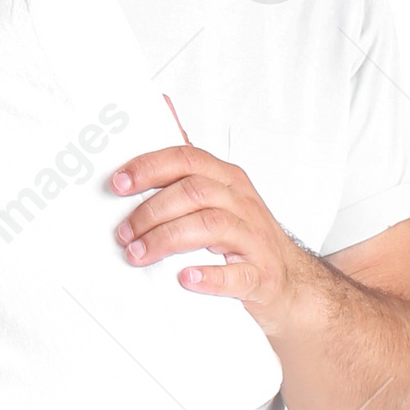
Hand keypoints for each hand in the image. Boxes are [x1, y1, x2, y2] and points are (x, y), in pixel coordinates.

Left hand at [110, 145, 306, 331]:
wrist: (290, 283)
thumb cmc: (245, 239)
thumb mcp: (219, 199)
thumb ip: (188, 171)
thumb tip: (158, 125)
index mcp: (228, 181)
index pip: (187, 159)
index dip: (150, 168)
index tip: (119, 184)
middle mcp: (242, 204)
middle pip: (194, 192)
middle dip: (152, 211)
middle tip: (124, 233)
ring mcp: (254, 239)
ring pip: (209, 226)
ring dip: (167, 239)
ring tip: (139, 254)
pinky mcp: (260, 276)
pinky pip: (236, 275)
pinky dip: (209, 277)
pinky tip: (186, 278)